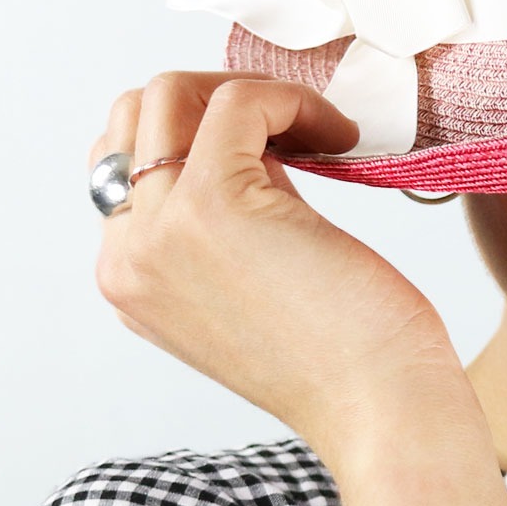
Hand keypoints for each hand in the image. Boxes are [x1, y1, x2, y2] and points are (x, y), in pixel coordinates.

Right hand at [90, 72, 483, 471]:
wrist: (382, 411)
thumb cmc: (346, 357)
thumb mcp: (253, 282)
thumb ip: (226, 218)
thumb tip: (250, 139)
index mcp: (130, 278)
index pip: (124, 161)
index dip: (200, 135)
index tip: (276, 150)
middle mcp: (126, 257)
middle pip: (136, 115)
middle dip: (216, 99)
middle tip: (297, 128)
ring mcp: (158, 231)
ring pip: (170, 95)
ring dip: (254, 95)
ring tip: (321, 132)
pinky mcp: (211, 204)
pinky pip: (236, 103)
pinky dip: (292, 101)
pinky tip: (340, 138)